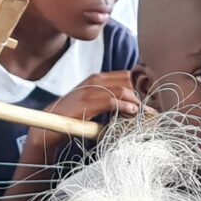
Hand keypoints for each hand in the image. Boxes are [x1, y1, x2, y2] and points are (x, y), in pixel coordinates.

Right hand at [23, 71, 140, 159]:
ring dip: (136, 103)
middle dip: (141, 95)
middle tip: (151, 109)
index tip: (149, 101)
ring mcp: (90, 90)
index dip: (139, 87)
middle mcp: (94, 80)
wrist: (49, 124)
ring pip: (122, 91)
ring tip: (144, 113)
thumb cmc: (74, 116)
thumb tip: (135, 106)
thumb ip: (110, 99)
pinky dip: (124, 106)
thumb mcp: (93, 102)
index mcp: (97, 78)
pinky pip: (111, 101)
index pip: (126, 76)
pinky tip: (131, 112)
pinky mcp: (87, 103)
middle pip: (127, 82)